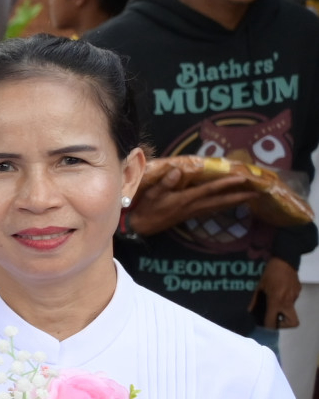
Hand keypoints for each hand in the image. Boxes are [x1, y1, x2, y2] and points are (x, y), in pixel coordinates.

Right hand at [127, 165, 259, 235]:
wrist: (141, 226)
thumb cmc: (146, 208)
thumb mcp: (152, 194)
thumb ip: (165, 183)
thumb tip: (178, 171)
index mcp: (186, 200)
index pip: (210, 190)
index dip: (226, 184)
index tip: (242, 179)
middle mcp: (193, 206)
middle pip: (221, 201)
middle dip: (239, 196)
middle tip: (257, 193)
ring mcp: (193, 212)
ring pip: (219, 206)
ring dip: (235, 202)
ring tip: (249, 198)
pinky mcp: (190, 215)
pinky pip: (212, 209)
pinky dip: (224, 206)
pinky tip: (230, 204)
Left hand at [252, 256, 301, 329]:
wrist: (285, 260)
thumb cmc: (270, 273)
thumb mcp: (259, 287)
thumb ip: (255, 301)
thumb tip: (249, 311)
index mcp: (276, 301)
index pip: (273, 321)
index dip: (268, 326)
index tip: (263, 325)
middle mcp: (288, 302)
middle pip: (292, 322)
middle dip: (283, 324)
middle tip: (274, 318)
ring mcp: (295, 296)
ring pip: (291, 310)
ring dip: (283, 310)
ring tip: (274, 301)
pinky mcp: (299, 291)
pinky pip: (293, 301)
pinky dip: (286, 300)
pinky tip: (279, 291)